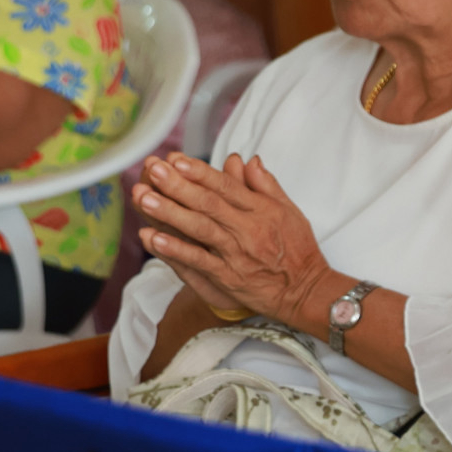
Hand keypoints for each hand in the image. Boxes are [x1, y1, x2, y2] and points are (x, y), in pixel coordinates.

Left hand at [135, 153, 336, 325]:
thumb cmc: (298, 250)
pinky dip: (175, 250)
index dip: (201, 172)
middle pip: (209, 204)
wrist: (306, 291)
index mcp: (262, 210)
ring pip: (200, 229)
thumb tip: (248, 161)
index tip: (178, 160)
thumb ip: (266, 185)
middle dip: (178, 186)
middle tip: (154, 170)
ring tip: (145, 198)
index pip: (227, 186)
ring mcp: (236, 254)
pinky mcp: (228, 277)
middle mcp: (248, 229)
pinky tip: (153, 238)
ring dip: (170, 213)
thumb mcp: (290, 211)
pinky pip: (198, 261)